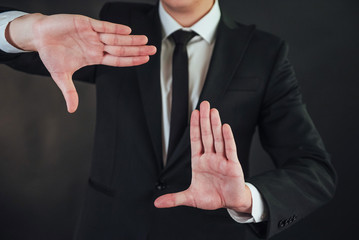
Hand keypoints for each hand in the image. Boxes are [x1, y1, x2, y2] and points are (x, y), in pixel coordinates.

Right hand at [6, 13, 156, 112]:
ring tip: (145, 40)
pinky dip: (114, 28)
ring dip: (130, 39)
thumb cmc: (51, 54)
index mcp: (94, 57)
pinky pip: (102, 26)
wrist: (38, 37)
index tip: (145, 60)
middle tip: (153, 50)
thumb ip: (69, 92)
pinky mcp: (85, 23)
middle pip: (121, 48)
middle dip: (137, 50)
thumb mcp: (60, 76)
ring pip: (115, 37)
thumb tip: (72, 110)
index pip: (117, 60)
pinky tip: (126, 30)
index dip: (131, 60)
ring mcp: (92, 34)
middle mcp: (97, 45)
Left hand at [155, 101, 251, 213]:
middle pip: (207, 135)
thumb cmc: (211, 197)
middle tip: (204, 104)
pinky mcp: (233, 165)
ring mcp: (222, 160)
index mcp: (199, 162)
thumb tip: (157, 203)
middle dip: (204, 120)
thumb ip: (174, 198)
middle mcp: (210, 157)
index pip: (196, 140)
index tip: (194, 113)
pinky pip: (230, 150)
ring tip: (213, 111)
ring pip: (218, 139)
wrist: (229, 203)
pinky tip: (225, 127)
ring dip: (215, 125)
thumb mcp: (190, 198)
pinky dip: (228, 138)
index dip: (194, 127)